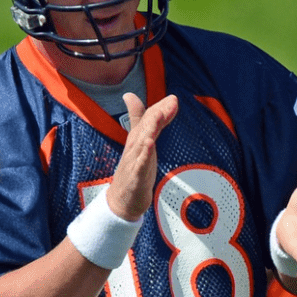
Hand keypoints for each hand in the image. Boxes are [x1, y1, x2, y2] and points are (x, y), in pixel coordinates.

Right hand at [105, 93, 178, 219]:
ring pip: (142, 142)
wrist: (123, 200)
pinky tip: (149, 145)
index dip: (161, 108)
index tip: (173, 99)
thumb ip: (140, 120)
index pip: (148, 120)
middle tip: (171, 101)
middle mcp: (135, 147)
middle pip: (146, 127)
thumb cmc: (134, 169)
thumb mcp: (139, 142)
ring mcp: (134, 161)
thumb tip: (130, 96)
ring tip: (159, 116)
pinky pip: (140, 164)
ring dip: (150, 128)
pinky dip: (144, 154)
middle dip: (158, 113)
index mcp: (137, 139)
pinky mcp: (135, 176)